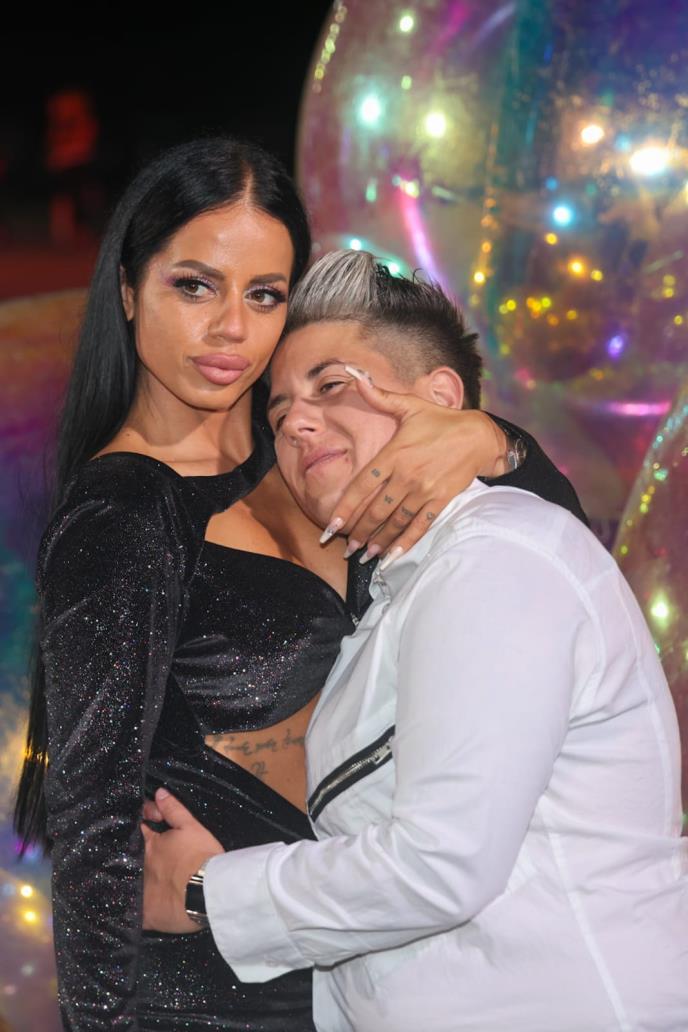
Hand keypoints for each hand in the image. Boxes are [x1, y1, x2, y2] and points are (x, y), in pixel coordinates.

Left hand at [141, 788, 222, 933]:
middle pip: (130, 858)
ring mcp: (141, 892)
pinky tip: (130, 909)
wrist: (206, 892)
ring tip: (136, 880)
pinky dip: (132, 908)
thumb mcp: (191, 827)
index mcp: (150, 846)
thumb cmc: (200, 856)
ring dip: (130, 880)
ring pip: (129, 884)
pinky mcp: (146, 914)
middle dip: (131, 854)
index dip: (140, 826)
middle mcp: (140, 868)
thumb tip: (158, 792)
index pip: (137, 831)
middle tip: (140, 855)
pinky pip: (133, 912)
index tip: (144, 825)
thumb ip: (173, 810)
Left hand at [323, 376, 506, 562]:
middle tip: (345, 548)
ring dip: (378, 541)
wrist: (479, 435)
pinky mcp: (440, 500)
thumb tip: (355, 376)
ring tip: (364, 555)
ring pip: (395, 521)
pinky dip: (405, 542)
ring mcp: (424, 490)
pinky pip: (419, 525)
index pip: (362, 486)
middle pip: (376, 510)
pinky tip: (393, 555)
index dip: (346, 508)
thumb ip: (380, 396)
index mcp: (394, 453)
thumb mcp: (410, 405)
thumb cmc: (441, 420)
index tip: (332, 526)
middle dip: (358, 532)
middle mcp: (406, 475)